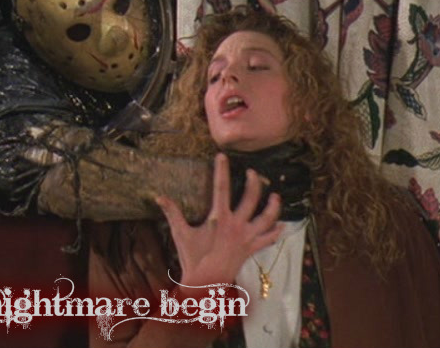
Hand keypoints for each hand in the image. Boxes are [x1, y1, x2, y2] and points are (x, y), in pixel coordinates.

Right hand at [156, 153, 282, 286]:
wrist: (206, 282)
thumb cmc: (193, 257)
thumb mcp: (180, 233)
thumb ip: (172, 212)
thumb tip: (158, 196)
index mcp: (219, 218)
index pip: (221, 187)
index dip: (221, 170)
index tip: (222, 156)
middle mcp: (236, 225)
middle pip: (251, 198)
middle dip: (254, 182)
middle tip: (252, 172)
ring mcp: (246, 237)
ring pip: (266, 218)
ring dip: (273, 206)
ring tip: (275, 195)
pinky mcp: (251, 249)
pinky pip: (268, 239)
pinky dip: (276, 232)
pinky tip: (281, 225)